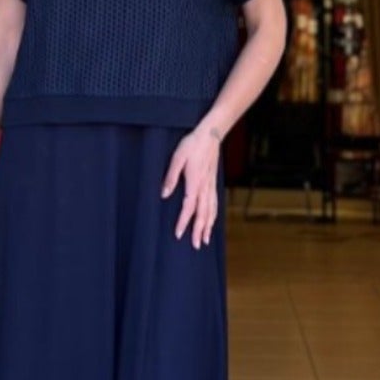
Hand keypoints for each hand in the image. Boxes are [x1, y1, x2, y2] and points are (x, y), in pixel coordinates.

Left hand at [160, 126, 221, 248]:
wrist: (211, 135)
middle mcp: (205, 187)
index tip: (179, 234)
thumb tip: (164, 194)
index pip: (189, 207)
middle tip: (195, 245)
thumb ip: (171, 177)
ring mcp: (211, 186)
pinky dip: (214, 215)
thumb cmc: (192, 144)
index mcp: (195, 182)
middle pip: (203, 213)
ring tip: (205, 240)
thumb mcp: (177, 158)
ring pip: (211, 210)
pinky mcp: (213, 183)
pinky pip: (215, 203)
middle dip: (199, 230)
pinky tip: (212, 222)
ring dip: (208, 226)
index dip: (184, 221)